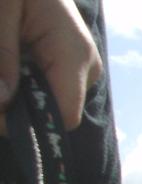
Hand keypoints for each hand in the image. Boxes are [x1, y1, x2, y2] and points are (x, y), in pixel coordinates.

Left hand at [0, 0, 102, 135]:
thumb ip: (0, 55)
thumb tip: (1, 105)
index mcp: (74, 53)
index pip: (62, 116)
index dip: (26, 123)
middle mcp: (84, 65)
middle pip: (51, 112)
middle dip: (12, 106)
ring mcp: (77, 65)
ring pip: (43, 101)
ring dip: (11, 92)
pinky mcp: (64, 60)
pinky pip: (41, 85)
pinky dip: (15, 81)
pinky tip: (5, 63)